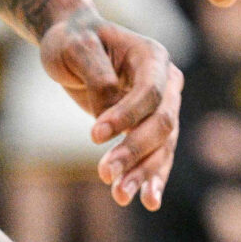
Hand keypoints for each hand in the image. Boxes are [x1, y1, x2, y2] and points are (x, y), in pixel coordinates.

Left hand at [39, 12, 182, 209]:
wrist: (74, 44)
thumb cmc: (73, 40)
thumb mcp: (77, 48)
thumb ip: (98, 78)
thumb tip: (108, 114)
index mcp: (152, 56)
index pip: (150, 93)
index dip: (127, 116)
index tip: (94, 136)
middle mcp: (167, 82)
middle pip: (162, 123)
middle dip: (135, 151)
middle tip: (105, 174)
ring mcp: (163, 106)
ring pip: (162, 145)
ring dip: (143, 172)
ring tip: (120, 196)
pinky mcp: (150, 126)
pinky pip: (158, 155)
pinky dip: (153, 178)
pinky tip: (148, 201)